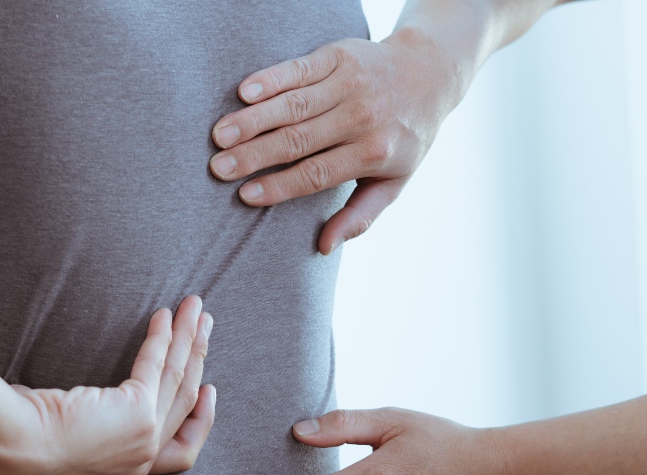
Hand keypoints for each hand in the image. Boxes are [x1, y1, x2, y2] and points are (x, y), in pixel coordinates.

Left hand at [0, 296, 215, 474]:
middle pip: (187, 401)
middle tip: (206, 325)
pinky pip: (156, 363)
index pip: (183, 448)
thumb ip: (96, 424)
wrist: (16, 446)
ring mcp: (146, 436)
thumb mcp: (74, 437)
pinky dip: (162, 336)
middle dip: (199, 356)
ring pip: (180, 376)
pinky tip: (163, 314)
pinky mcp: (138, 412)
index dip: (201, 418)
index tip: (207, 388)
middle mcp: (145, 457)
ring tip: (195, 307)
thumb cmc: (28, 440)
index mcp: (133, 468)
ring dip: (190, 336)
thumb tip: (89, 400)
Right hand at [209, 34, 459, 253]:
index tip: (245, 195)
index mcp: (373, 153)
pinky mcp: (337, 56)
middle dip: (255, 155)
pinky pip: (297, 69)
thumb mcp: (394, 182)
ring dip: (252, 120)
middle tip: (218, 168)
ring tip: (220, 136)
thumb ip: (361, 216)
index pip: (316, 174)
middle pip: (298, 140)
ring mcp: (349, 84)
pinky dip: (270, 79)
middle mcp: (361, 117)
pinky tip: (243, 92)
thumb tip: (326, 247)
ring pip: (292, 105)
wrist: (429, 73)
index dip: (279, 186)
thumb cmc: (404, 136)